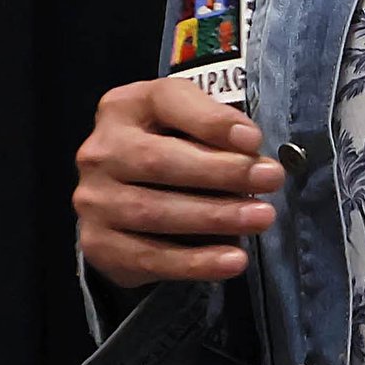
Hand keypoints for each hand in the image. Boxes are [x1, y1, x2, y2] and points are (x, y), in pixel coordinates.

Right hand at [74, 78, 283, 288]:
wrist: (125, 194)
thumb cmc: (171, 146)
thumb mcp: (189, 121)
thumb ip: (215, 124)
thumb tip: (249, 145)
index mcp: (123, 107)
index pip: (168, 102)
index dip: (212, 121)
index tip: (254, 140)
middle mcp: (100, 151)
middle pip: (160, 160)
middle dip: (222, 172)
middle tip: (272, 180)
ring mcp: (93, 200)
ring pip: (154, 212)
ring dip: (214, 218)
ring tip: (260, 219)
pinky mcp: (97, 243)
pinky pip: (148, 257)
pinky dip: (195, 262)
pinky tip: (233, 260)